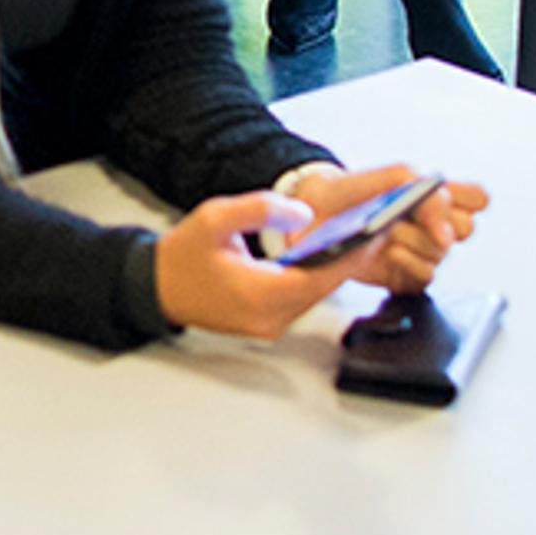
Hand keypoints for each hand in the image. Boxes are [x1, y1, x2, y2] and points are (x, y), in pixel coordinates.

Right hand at [156, 188, 368, 337]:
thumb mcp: (215, 217)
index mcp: (259, 294)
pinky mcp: (269, 323)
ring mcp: (270, 325)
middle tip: (379, 225)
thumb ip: (260, 209)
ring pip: (317, 294)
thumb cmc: (181, 256)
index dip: (352, 252)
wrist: (156, 288)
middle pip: (324, 286)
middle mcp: (270, 318)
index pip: (319, 275)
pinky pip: (304, 298)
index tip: (376, 229)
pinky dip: (319, 276)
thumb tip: (303, 212)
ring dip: (337, 266)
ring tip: (360, 234)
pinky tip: (330, 252)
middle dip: (351, 256)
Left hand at [280, 164, 490, 293]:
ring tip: (387, 233)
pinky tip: (389, 254)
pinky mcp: (405, 277)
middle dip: (435, 222)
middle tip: (406, 215)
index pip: (477, 198)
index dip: (463, 200)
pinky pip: (426, 277)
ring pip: (442, 253)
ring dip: (414, 241)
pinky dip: (409, 265)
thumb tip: (446, 233)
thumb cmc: (349, 192)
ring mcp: (420, 251)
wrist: (312, 216)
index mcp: (433, 196)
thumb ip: (421, 190)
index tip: (439, 200)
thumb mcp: (386, 175)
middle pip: (465, 229)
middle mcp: (433, 225)